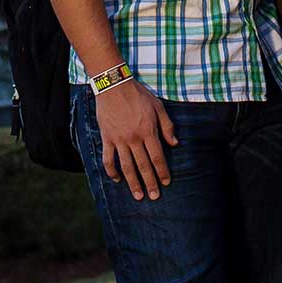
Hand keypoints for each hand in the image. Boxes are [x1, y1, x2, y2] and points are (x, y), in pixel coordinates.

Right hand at [94, 80, 177, 200]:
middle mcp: (134, 138)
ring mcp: (119, 140)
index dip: (162, 171)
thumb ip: (167, 126)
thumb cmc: (138, 95)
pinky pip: (108, 159)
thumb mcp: (158, 107)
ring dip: (133, 183)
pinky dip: (111, 171)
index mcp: (148, 131)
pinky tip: (117, 180)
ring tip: (138, 196)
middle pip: (143, 165)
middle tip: (154, 196)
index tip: (166, 182)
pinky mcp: (107, 138)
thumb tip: (175, 143)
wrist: (114, 85)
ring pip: (126, 166)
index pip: (157, 157)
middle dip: (150, 183)